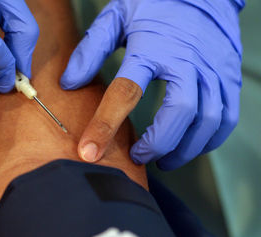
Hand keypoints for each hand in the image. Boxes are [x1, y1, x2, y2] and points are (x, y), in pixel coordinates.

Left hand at [61, 0, 243, 169]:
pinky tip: (190, 146)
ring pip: (207, 121)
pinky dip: (209, 140)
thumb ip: (91, 50)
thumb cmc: (154, 4)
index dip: (105, 126)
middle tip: (137, 157)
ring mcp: (213, 69)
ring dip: (184, 149)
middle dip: (156, 144)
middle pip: (178, 114)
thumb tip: (69, 83)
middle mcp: (187, 60)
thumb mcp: (115, 19)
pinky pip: (226, 117)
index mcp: (152, 47)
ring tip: (162, 159)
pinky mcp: (229, 76)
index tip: (89, 151)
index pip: (126, 93)